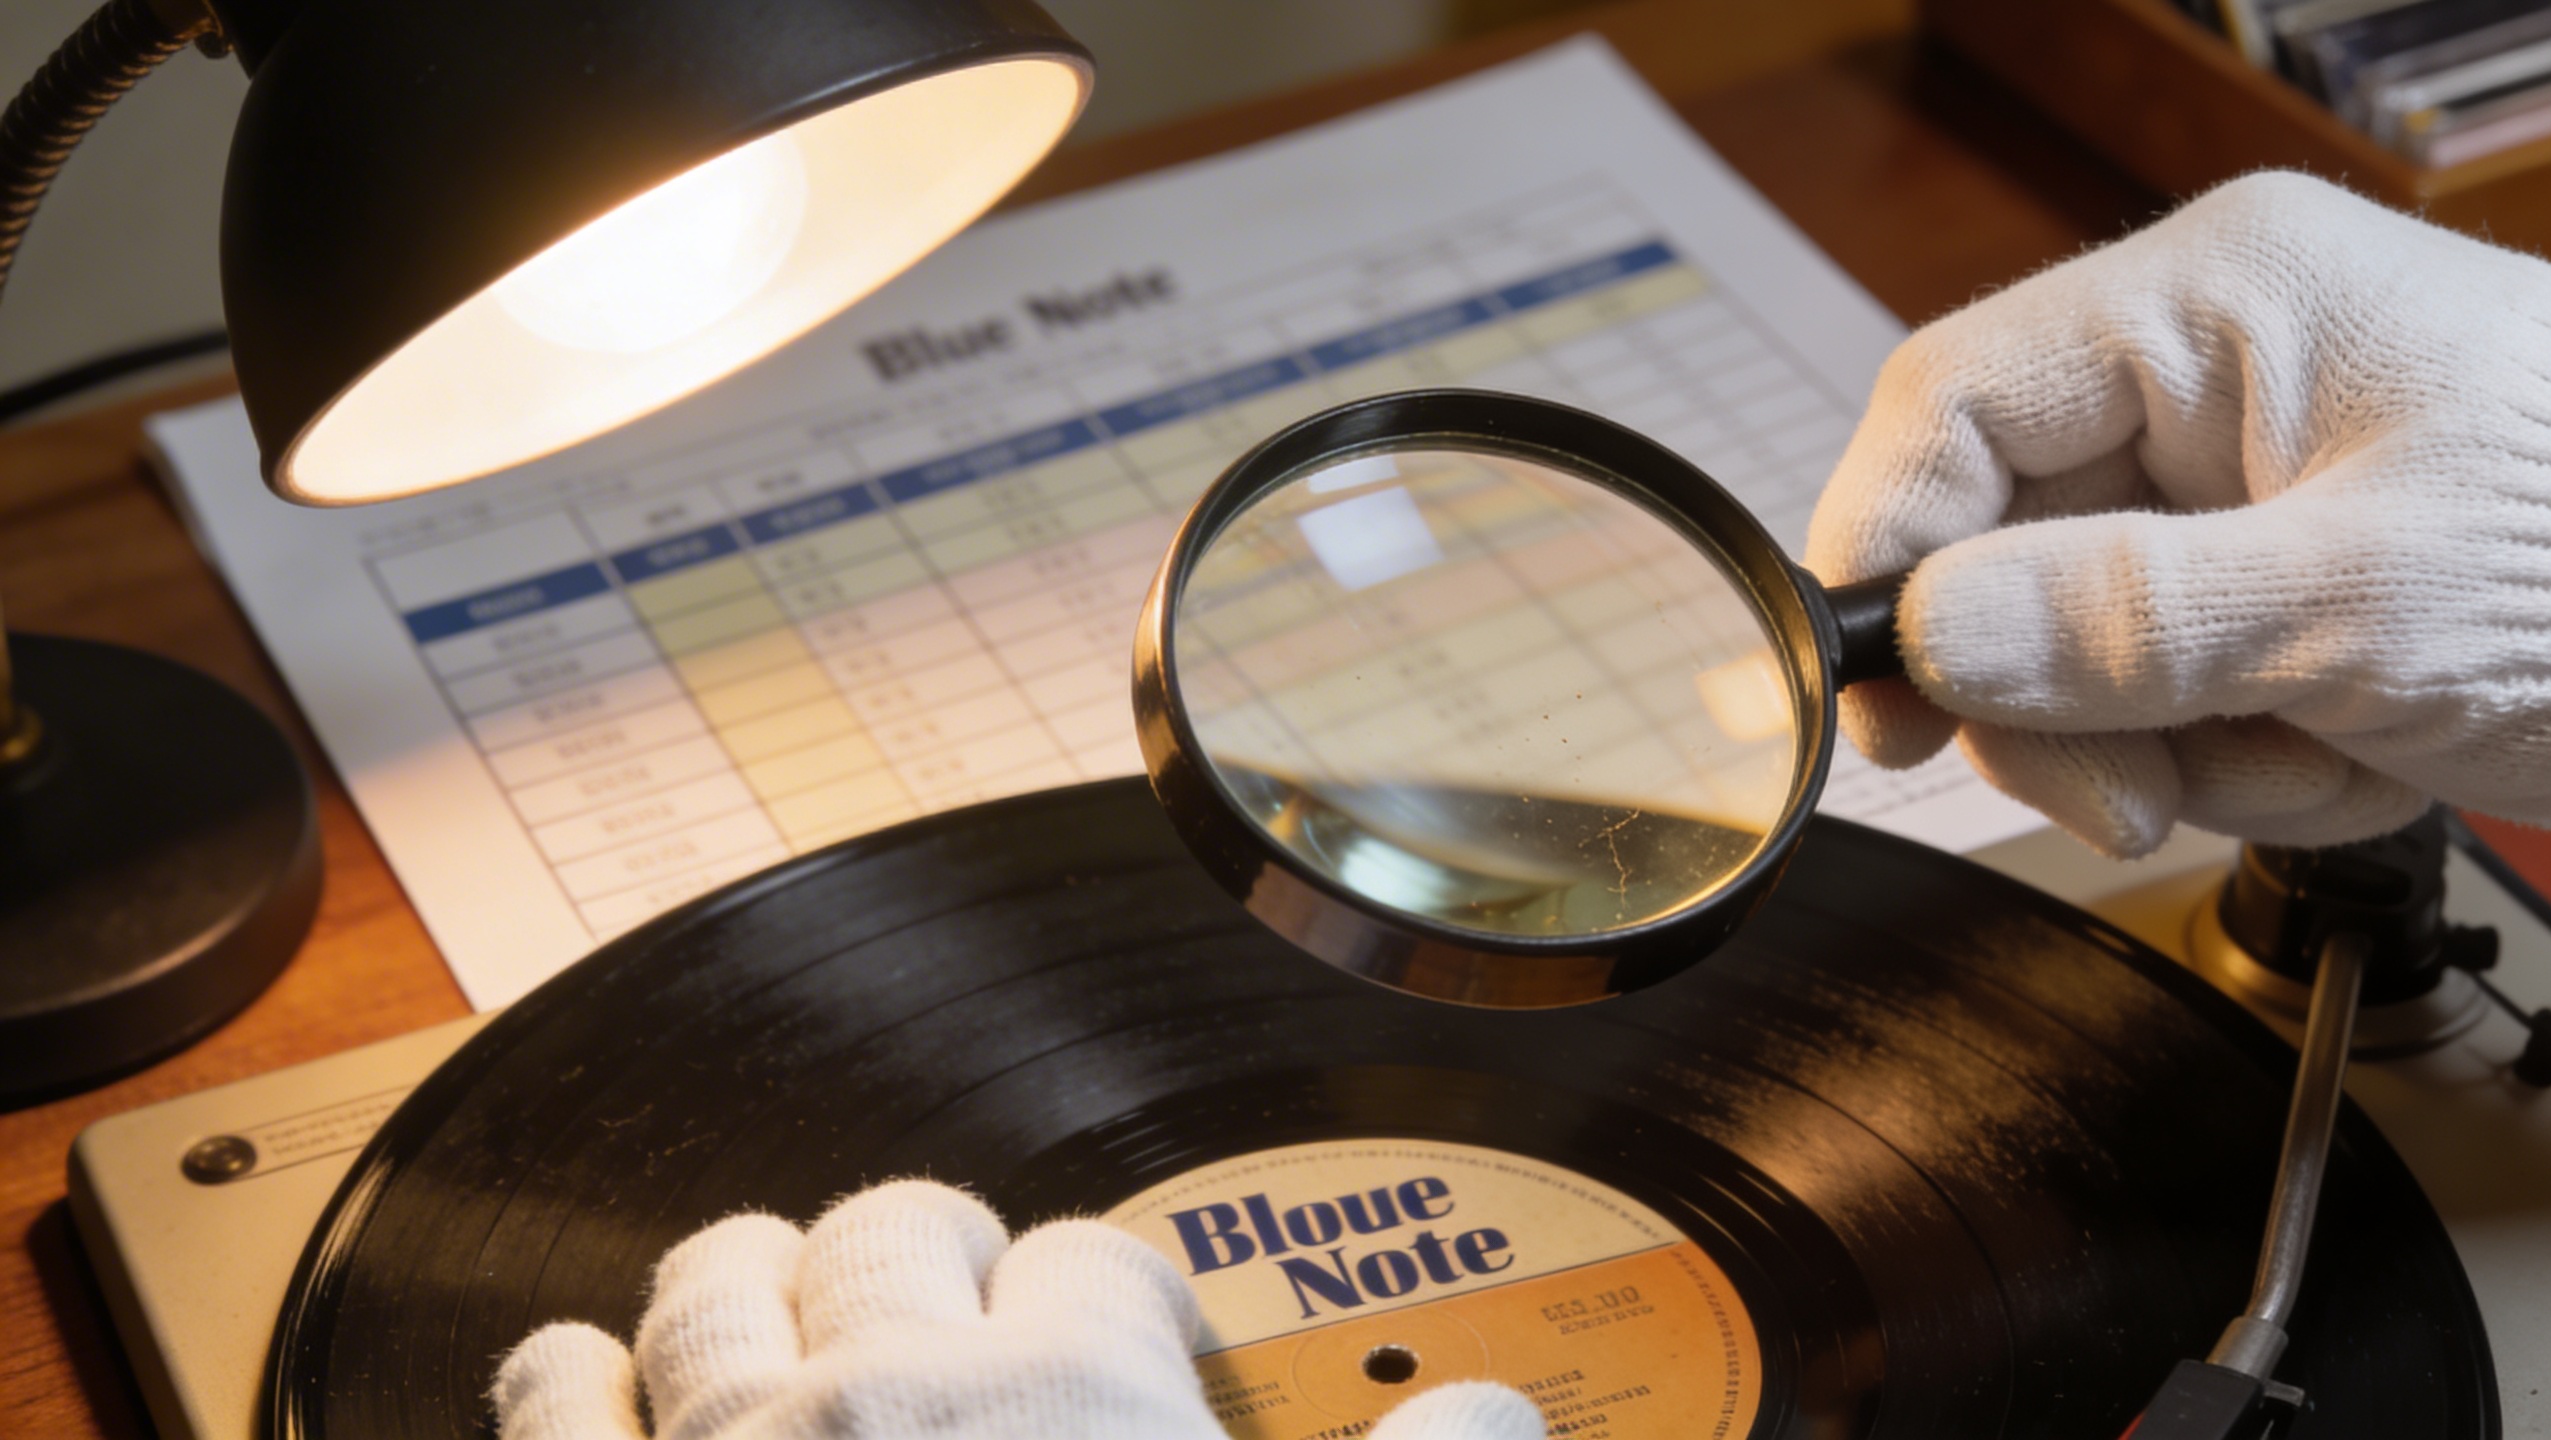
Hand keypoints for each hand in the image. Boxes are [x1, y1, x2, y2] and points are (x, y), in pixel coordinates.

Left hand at [493, 1180, 1545, 1439]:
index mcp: (1076, 1400)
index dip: (1109, 1289)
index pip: (1093, 1260)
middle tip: (947, 1284)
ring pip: (723, 1280)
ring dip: (748, 1268)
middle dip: (932, 1242)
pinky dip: (565, 1374)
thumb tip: (1494, 1422)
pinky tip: (575, 1364)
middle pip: (902, 1225)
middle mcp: (897, 1390)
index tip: (1110, 1326)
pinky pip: (557, 1409)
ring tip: (768, 1281)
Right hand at [1809, 171, 2550, 856]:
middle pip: (1998, 539)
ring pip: (2070, 634)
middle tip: (2118, 797)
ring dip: (2158, 742)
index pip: (1947, 402)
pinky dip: (2229, 753)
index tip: (1877, 701)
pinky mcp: (2276, 575)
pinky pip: (2160, 681)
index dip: (1882, 550)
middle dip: (2055, 695)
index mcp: (2213, 303)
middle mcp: (2208, 374)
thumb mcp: (2362, 604)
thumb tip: (1924, 638)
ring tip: (2299, 757)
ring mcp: (2242, 480)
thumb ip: (2122, 620)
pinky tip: (2340, 750)